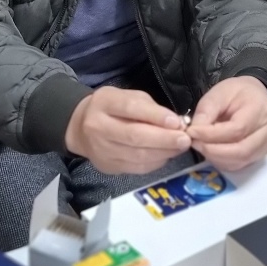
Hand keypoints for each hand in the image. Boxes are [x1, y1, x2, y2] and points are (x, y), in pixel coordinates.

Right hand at [65, 87, 191, 175]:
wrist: (81, 128)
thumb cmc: (112, 108)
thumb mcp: (128, 97)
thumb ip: (149, 108)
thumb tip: (176, 123)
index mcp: (104, 103)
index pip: (131, 108)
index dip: (155, 116)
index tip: (177, 122)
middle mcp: (99, 127)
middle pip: (134, 136)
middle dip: (164, 139)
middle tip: (185, 139)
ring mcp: (101, 150)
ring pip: (137, 156)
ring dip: (163, 153)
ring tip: (180, 147)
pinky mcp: (108, 167)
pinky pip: (137, 168)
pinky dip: (155, 162)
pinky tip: (166, 155)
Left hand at [188, 77, 266, 172]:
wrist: (256, 96)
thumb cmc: (237, 93)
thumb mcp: (219, 93)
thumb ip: (206, 111)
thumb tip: (194, 132)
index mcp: (259, 111)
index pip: (236, 130)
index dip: (211, 135)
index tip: (192, 131)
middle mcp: (266, 133)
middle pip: (241, 151)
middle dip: (213, 151)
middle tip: (194, 142)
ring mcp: (264, 147)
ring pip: (239, 162)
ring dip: (215, 158)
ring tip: (200, 145)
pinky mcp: (257, 155)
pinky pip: (238, 165)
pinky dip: (221, 162)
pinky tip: (210, 151)